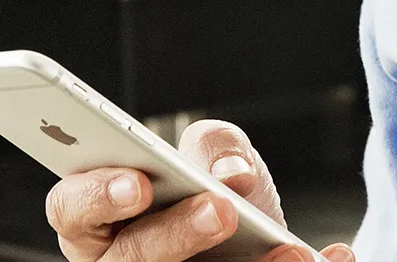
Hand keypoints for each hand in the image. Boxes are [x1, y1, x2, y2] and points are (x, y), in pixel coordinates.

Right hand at [42, 119, 355, 261]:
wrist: (265, 242)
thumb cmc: (221, 194)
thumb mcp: (217, 156)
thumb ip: (215, 146)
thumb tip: (230, 174)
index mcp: (100, 219)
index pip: (71, 208)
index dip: (96, 195)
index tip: (139, 182)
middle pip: (126, 261)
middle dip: (174, 234)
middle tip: (222, 209)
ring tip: (291, 250)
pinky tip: (326, 256)